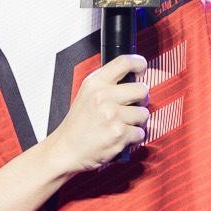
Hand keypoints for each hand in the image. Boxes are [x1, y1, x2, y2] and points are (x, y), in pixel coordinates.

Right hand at [45, 53, 149, 172]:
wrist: (65, 149)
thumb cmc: (78, 125)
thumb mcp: (87, 95)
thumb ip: (108, 85)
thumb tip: (135, 78)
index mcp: (95, 83)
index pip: (124, 62)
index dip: (139, 63)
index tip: (142, 69)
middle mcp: (104, 96)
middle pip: (142, 89)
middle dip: (142, 100)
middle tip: (132, 107)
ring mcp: (112, 115)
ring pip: (144, 113)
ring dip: (137, 122)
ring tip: (122, 125)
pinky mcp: (119, 134)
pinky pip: (141, 133)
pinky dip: (134, 138)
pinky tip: (120, 137)